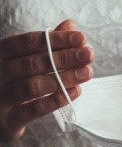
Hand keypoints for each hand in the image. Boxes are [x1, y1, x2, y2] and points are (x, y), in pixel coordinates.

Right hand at [0, 20, 93, 140]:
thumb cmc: (10, 82)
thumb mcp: (23, 59)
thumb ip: (46, 43)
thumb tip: (70, 25)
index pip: (29, 42)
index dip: (57, 39)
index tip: (81, 38)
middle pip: (33, 63)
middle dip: (65, 58)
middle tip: (89, 55)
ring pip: (33, 86)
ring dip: (63, 78)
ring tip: (87, 72)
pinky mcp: (6, 121)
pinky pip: (32, 110)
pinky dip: (55, 101)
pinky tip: (75, 92)